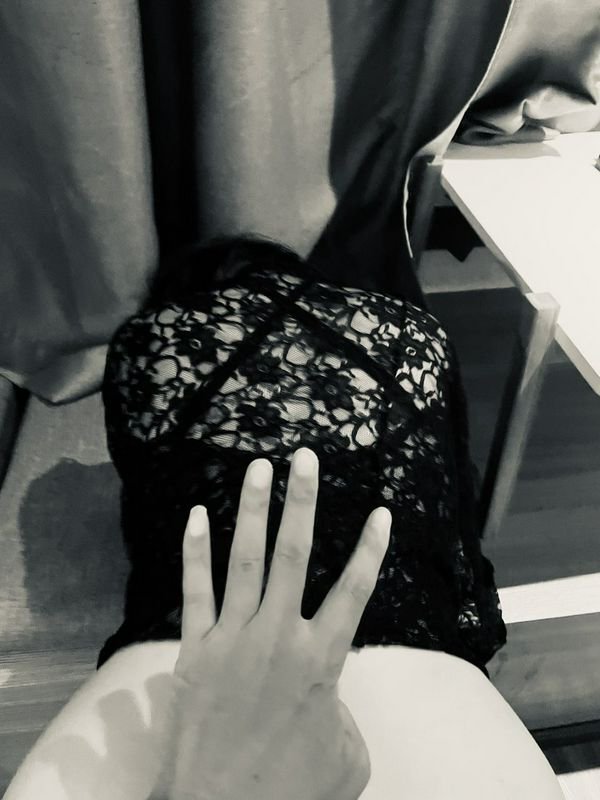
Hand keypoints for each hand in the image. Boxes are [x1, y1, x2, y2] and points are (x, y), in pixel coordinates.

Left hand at [167, 447, 390, 799]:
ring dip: (253, 508)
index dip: (372, 549)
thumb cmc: (291, 791)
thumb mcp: (347, 757)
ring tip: (258, 466)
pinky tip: (196, 514)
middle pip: (295, 553)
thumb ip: (344, 713)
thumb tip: (330, 695)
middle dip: (303, 501)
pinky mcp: (194, 649)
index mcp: (320, 659)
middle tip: (304, 457)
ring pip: (246, 558)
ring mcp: (233, 638)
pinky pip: (194, 589)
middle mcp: (278, 636)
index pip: (355, 591)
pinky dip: (194, 550)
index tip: (382, 512)